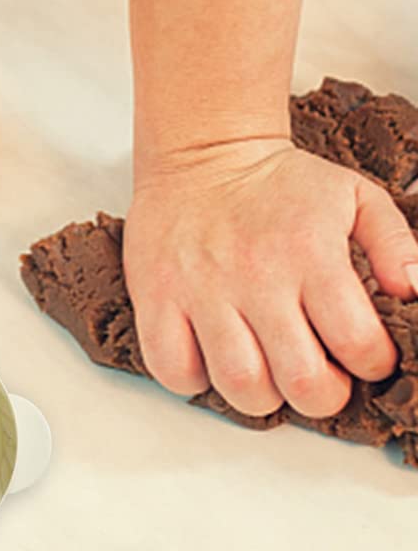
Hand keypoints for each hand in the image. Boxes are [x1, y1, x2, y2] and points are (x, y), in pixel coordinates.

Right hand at [124, 139, 417, 418]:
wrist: (202, 154)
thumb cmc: (280, 184)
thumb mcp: (356, 197)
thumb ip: (395, 246)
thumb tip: (412, 292)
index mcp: (311, 255)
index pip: (357, 343)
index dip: (373, 365)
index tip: (365, 358)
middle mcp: (256, 278)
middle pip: (300, 380)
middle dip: (323, 395)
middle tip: (321, 379)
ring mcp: (201, 292)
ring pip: (238, 384)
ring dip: (263, 396)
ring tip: (268, 375)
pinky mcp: (157, 298)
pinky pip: (173, 368)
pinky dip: (196, 380)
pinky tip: (213, 361)